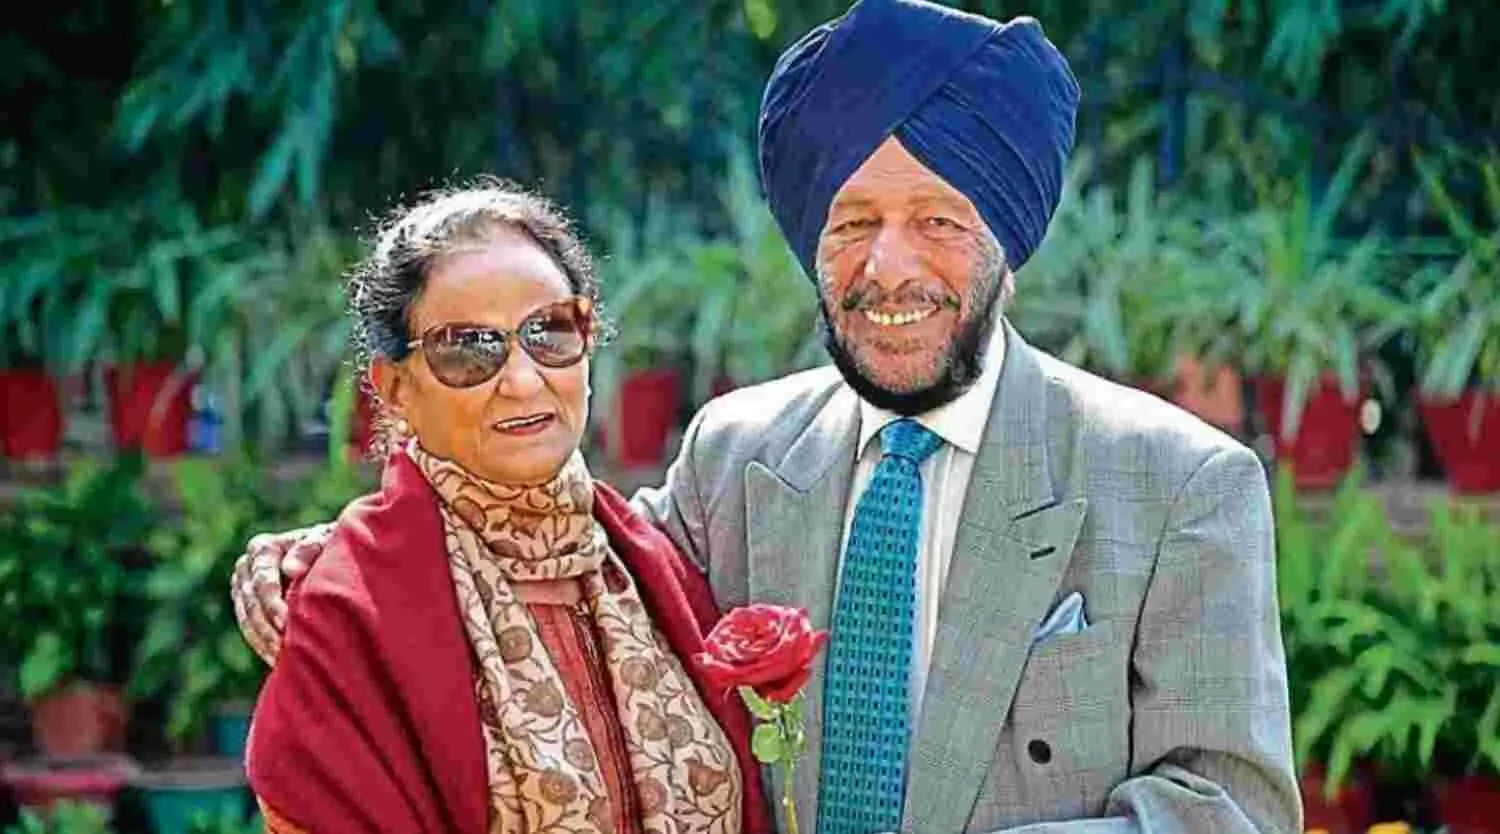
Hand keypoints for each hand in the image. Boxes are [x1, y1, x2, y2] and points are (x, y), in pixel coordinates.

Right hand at [231, 523, 334, 664]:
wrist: (326, 552)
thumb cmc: (330, 545)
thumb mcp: (326, 540)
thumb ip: (310, 548)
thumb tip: (290, 569)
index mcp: (262, 548)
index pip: (262, 580)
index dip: (272, 604)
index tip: (286, 625)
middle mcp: (246, 566)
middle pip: (250, 603)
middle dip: (266, 628)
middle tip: (283, 650)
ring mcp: (243, 586)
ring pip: (246, 619)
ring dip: (262, 641)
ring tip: (281, 661)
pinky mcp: (246, 605)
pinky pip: (249, 628)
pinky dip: (262, 644)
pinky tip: (278, 660)